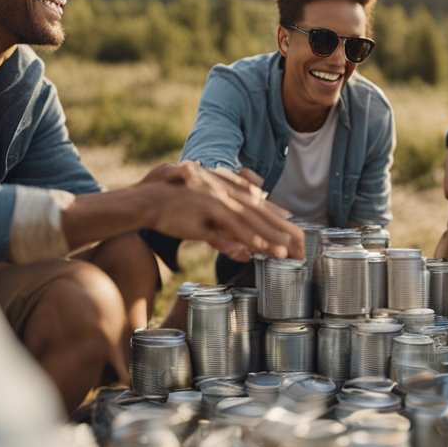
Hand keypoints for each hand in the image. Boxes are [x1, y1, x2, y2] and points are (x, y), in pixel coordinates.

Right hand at [139, 163, 304, 260]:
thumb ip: (223, 232)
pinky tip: (256, 251)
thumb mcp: (203, 218)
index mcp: (225, 193)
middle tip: (302, 246)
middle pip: (260, 215)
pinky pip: (226, 232)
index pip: (258, 208)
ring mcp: (213, 206)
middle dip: (282, 231)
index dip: (278, 219)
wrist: (145, 200)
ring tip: (286, 253)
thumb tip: (242, 251)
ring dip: (268, 238)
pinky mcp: (201, 219)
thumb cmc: (173, 208)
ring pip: (248, 223)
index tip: (296, 230)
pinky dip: (243, 240)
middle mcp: (223, 197)